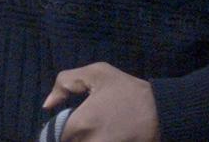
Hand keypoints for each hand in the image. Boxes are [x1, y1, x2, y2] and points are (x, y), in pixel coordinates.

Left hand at [43, 62, 159, 141]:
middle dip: (72, 137)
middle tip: (85, 126)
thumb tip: (47, 105)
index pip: (56, 136)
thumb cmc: (127, 91)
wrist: (162, 112)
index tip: (68, 124)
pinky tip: (105, 135)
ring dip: (84, 139)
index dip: (58, 131)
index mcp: (80, 124)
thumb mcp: (97, 73)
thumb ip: (65, 83)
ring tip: (96, 130)